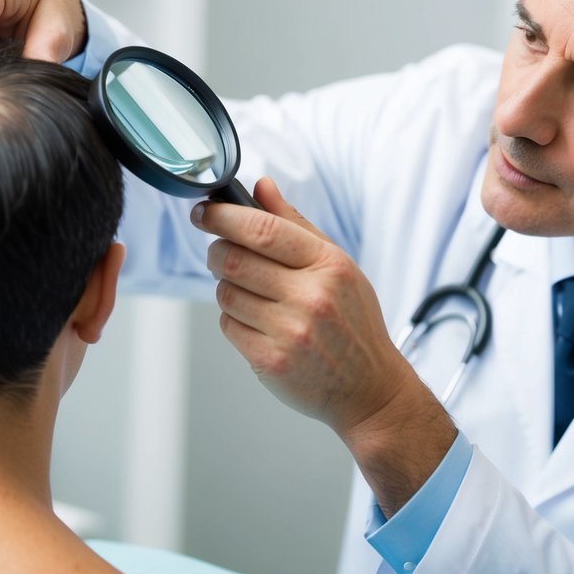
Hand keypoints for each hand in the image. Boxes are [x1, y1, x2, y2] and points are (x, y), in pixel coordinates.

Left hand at [194, 177, 455, 515]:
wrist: (369, 388)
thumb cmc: (354, 323)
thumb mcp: (338, 266)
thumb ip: (295, 224)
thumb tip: (261, 186)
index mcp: (328, 265)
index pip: (262, 229)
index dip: (222, 216)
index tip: (204, 211)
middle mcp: (310, 297)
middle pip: (233, 258)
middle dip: (216, 249)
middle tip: (219, 250)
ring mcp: (290, 332)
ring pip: (225, 293)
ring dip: (226, 287)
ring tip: (249, 292)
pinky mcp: (270, 362)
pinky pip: (228, 325)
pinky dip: (234, 318)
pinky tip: (258, 322)